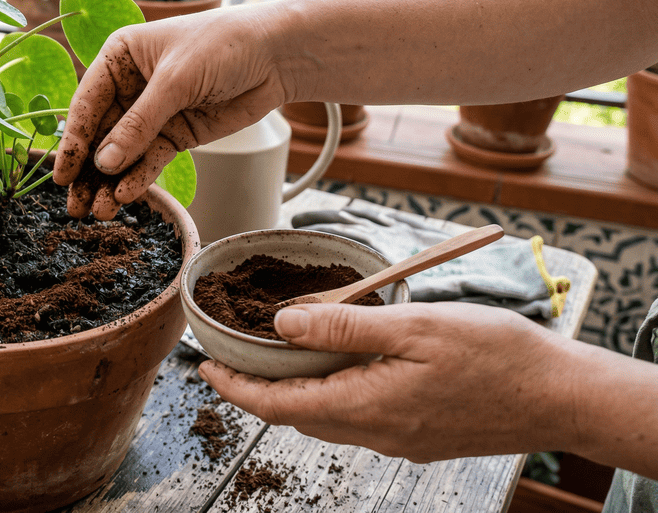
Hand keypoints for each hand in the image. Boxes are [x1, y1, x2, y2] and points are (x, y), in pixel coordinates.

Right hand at [52, 8, 288, 218]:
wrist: (277, 55)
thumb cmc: (223, 44)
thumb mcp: (175, 80)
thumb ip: (139, 123)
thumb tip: (105, 163)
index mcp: (119, 58)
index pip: (86, 103)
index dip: (72, 140)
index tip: (61, 173)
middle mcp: (130, 87)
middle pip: (100, 135)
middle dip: (88, 171)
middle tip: (74, 206)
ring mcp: (154, 113)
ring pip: (123, 154)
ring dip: (110, 183)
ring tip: (98, 212)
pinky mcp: (176, 135)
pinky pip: (151, 160)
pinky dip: (139, 180)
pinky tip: (125, 197)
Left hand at [198, 302, 580, 461]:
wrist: (561, 396)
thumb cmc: (495, 354)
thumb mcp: (414, 326)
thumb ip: (344, 327)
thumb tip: (282, 326)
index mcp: (366, 406)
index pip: (277, 405)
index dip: (235, 387)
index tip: (204, 369)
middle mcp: (376, 433)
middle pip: (296, 416)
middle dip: (256, 391)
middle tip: (230, 359)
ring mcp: (399, 440)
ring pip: (326, 419)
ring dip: (293, 394)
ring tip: (273, 359)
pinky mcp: (418, 437)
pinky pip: (357, 419)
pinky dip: (330, 396)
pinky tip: (335, 368)